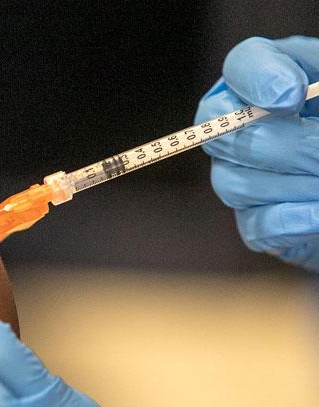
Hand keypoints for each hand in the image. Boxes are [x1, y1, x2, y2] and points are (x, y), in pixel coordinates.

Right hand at [195, 36, 318, 271]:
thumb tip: (286, 100)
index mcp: (267, 80)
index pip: (243, 65)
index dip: (259, 78)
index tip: (292, 95)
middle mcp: (237, 127)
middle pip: (226, 133)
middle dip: (289, 146)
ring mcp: (238, 176)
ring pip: (235, 185)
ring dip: (295, 185)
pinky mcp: (255, 222)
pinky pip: (257, 226)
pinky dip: (290, 221)